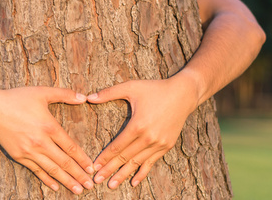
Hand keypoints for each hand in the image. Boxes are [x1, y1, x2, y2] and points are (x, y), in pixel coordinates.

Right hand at [0, 86, 94, 193]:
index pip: (71, 147)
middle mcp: (41, 142)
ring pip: (52, 169)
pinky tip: (55, 186)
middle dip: (79, 175)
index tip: (92, 167)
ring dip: (66, 181)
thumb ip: (64, 94)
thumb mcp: (42, 92)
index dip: (82, 159)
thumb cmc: (17, 98)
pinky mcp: (19, 156)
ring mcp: (29, 151)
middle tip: (90, 185)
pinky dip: (47, 179)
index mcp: (49, 127)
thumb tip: (83, 96)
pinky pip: (36, 170)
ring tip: (78, 190)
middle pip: (64, 162)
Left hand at [87, 74, 199, 188]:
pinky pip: (151, 162)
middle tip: (96, 181)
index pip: (117, 146)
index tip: (93, 166)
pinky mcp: (166, 146)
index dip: (104, 158)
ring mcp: (159, 143)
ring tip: (111, 185)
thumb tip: (88, 98)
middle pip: (125, 157)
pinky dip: (142, 173)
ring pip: (137, 163)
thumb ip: (109, 93)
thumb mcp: (131, 87)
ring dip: (123, 175)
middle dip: (109, 170)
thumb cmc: (155, 89)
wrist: (183, 94)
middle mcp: (148, 137)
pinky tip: (133, 182)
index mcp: (138, 125)